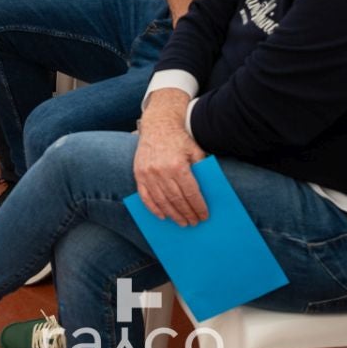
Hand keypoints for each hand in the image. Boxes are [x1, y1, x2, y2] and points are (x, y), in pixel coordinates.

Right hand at [134, 92, 207, 224]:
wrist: (158, 125)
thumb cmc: (179, 139)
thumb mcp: (195, 151)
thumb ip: (201, 169)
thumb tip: (208, 192)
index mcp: (178, 165)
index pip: (190, 193)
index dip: (198, 207)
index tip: (203, 216)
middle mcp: (161, 171)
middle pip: (176, 200)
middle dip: (187, 213)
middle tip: (193, 222)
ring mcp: (148, 174)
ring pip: (162, 201)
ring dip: (173, 214)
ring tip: (181, 222)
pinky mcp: (139, 174)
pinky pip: (145, 196)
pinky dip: (154, 208)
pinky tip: (162, 216)